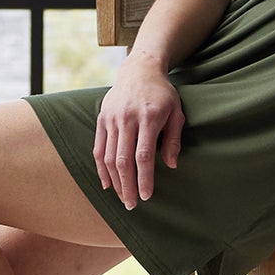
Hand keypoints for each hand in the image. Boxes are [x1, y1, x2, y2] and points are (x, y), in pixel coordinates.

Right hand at [94, 55, 184, 210]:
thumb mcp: (176, 112)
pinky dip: (100, 168)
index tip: (146, 196)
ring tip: (121, 198)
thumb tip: (171, 165)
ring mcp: (111, 118)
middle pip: (122, 160)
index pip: (143, 155)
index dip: (144, 178)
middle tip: (131, 205)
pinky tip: (107, 184)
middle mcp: (127, 118)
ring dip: (114, 181)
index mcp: (149, 117)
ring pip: (108, 156)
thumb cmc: (163, 93)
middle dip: (127, 186)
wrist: (140, 69)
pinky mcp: (101, 118)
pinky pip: (98, 148)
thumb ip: (174, 139)